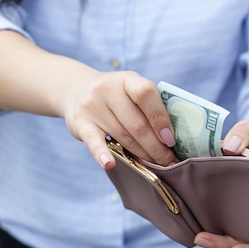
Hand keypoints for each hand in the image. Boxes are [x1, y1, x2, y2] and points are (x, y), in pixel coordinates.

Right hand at [62, 71, 177, 167]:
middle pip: (137, 123)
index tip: (171, 140)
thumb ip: (149, 106)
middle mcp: (108, 89)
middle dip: (156, 147)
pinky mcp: (79, 123)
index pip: (146, 94)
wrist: (76, 91)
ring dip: (141, 155)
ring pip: (122, 136)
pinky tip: (110, 164)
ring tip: (156, 167)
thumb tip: (172, 138)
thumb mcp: (131, 91)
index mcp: (127, 80)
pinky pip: (93, 140)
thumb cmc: (116, 96)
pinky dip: (101, 153)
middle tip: (169, 163)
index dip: (160, 118)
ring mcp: (92, 106)